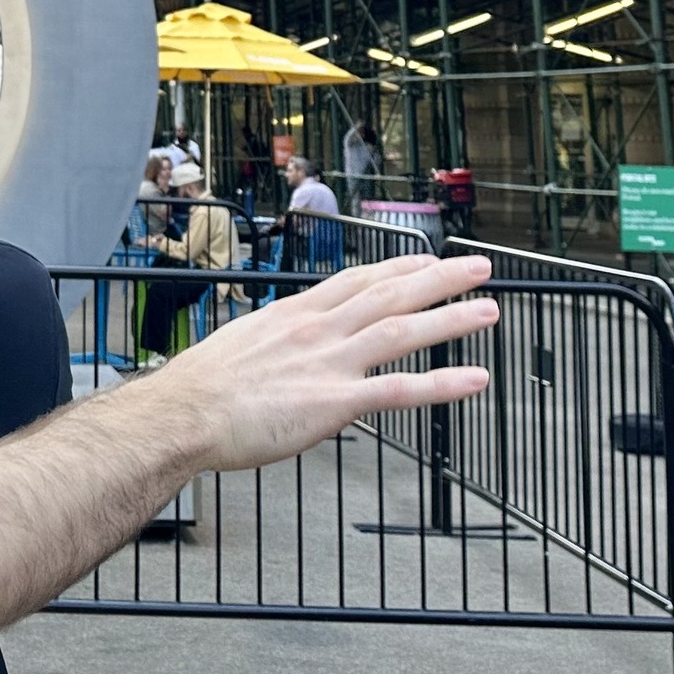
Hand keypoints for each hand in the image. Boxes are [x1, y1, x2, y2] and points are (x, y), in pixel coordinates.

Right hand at [142, 254, 497, 471]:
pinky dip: (441, 383)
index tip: (426, 260)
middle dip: (440, 277)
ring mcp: (329, 363)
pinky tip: (473, 378)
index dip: (397, 268)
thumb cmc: (200, 389)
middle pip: (389, 294)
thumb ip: (273, 345)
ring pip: (402, 331)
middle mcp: (317, 330)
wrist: (183, 413)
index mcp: (294, 315)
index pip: (356, 281)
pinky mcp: (334, 402)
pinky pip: (399, 389)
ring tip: (490, 310)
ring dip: (451, 318)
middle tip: (478, 267)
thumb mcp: (239, 346)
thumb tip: (282, 351)